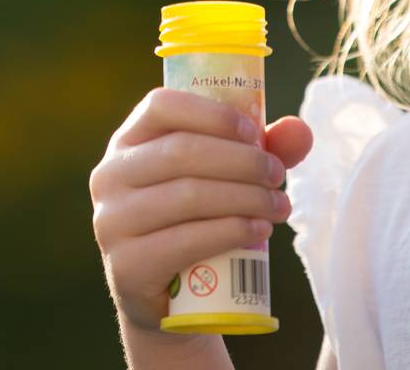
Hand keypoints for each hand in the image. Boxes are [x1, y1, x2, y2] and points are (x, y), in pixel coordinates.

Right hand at [89, 87, 312, 336]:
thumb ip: (255, 151)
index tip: (253, 131)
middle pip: (181, 152)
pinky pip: (185, 241)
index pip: (161, 106)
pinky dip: (230, 232)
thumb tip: (299, 129)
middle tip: (277, 174)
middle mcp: (110, 175)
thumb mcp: (220, 180)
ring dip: (244, 197)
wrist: (166, 303)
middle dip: (240, 161)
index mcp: (127, 141)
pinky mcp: (126, 265)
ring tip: (279, 206)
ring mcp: (112, 220)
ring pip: (187, 195)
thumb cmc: (194, 223)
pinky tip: (259, 231)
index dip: (210, 113)